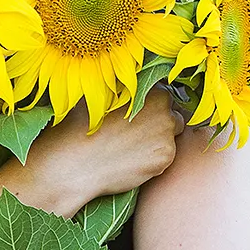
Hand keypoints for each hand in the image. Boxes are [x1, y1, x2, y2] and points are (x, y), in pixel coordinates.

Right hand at [16, 90, 183, 213]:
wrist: (76, 162)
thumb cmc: (81, 127)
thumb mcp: (100, 95)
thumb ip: (124, 90)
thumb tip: (128, 86)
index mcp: (149, 89)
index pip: (165, 94)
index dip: (154, 105)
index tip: (142, 115)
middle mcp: (164, 110)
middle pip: (174, 115)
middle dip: (161, 122)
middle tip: (138, 133)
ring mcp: (167, 135)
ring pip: (172, 137)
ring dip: (159, 140)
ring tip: (132, 148)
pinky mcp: (164, 158)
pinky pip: (166, 157)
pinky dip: (154, 159)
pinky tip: (132, 161)